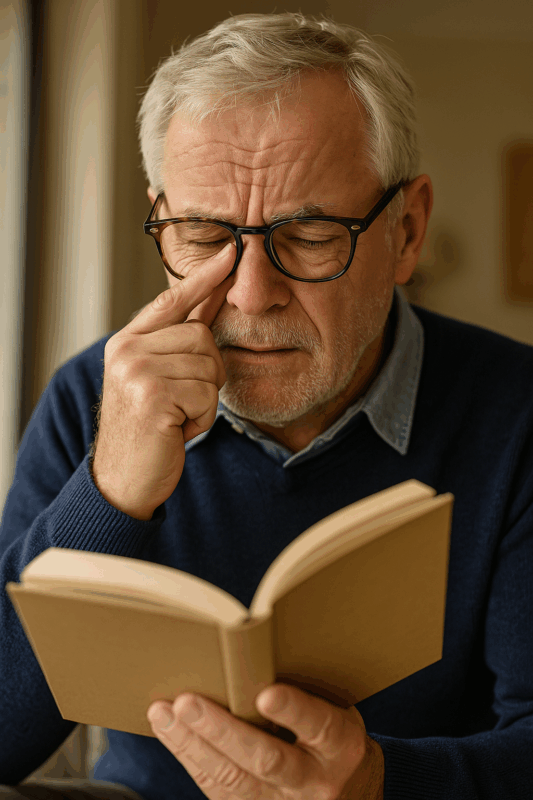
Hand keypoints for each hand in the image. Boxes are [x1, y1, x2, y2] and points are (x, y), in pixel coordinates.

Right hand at [91, 242, 235, 519]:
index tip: (232, 252)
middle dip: (207, 374)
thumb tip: (212, 299)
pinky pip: (207, 395)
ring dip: (204, 401)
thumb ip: (179, 343)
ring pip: (209, 367)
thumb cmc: (148, 429)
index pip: (173, 300)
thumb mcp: (158, 379)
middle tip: (182, 402)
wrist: (124, 479)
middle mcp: (127, 349)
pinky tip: (177, 430)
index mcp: (128, 341)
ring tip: (177, 417)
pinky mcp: (152, 395)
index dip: (205, 277)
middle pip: (203, 337)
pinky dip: (202, 419)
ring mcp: (136, 371)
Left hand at [147, 683, 383, 798]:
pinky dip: (192, 760)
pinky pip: (219, 792)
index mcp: (342, 746)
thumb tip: (252, 658)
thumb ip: (307, 696)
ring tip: (163, 714)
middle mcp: (316, 781)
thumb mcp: (339, 714)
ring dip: (192, 745)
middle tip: (188, 703)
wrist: (352, 795)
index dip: (293, 711)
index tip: (265, 694)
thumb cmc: (336, 739)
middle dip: (222, 731)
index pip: (319, 726)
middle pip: (266, 759)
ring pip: (233, 780)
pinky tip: (172, 735)